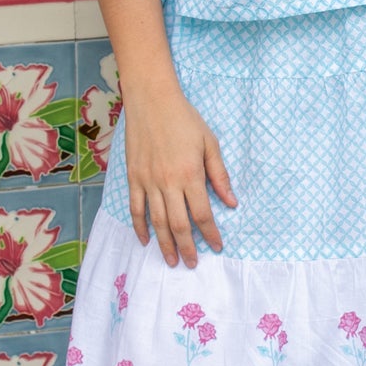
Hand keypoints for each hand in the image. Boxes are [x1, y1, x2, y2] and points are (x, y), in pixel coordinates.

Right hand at [125, 76, 236, 267]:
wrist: (152, 101)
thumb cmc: (185, 119)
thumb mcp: (210, 143)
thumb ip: (219, 175)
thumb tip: (232, 202)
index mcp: (190, 174)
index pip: (203, 214)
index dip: (210, 233)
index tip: (216, 246)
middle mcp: (168, 182)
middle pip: (178, 224)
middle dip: (187, 247)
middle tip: (192, 264)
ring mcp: (148, 181)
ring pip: (156, 221)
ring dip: (164, 243)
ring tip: (171, 260)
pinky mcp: (133, 177)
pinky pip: (136, 208)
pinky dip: (139, 226)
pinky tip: (145, 240)